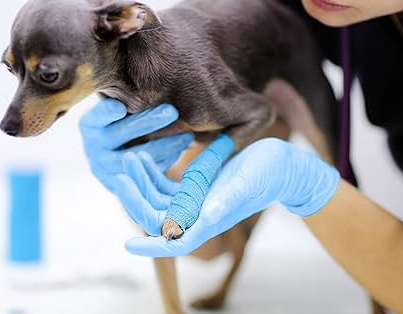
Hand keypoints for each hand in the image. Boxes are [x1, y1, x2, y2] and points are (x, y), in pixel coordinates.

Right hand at [78, 98, 192, 193]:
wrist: (114, 158)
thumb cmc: (122, 123)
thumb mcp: (117, 109)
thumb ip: (125, 97)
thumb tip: (141, 65)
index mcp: (90, 125)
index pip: (96, 117)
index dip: (106, 113)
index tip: (120, 107)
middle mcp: (93, 147)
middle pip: (119, 134)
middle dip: (148, 122)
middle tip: (172, 111)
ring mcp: (106, 169)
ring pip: (135, 157)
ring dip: (164, 145)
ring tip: (187, 135)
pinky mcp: (122, 185)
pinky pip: (145, 173)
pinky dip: (165, 160)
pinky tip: (181, 149)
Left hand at [114, 137, 339, 256]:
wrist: (282, 165)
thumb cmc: (267, 176)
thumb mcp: (244, 186)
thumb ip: (223, 204)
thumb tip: (202, 221)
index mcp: (210, 221)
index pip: (174, 242)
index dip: (151, 246)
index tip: (128, 245)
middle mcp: (199, 215)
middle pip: (158, 216)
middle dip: (137, 198)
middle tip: (120, 174)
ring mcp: (197, 201)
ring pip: (160, 199)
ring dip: (143, 182)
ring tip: (131, 157)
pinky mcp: (198, 187)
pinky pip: (169, 186)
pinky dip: (155, 174)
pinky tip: (146, 156)